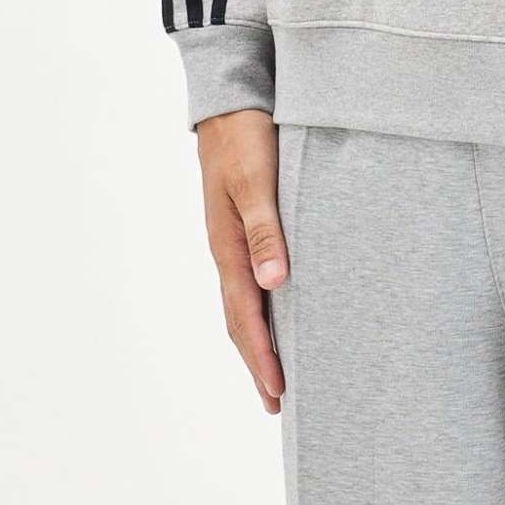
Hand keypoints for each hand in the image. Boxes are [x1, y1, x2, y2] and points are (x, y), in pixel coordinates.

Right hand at [196, 109, 289, 413]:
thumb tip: (275, 283)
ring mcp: (232, 238)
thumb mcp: (255, 180)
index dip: (262, 356)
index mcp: (228, 246)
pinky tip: (275, 309)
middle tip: (275, 402)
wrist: (229, 101)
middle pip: (240, 319)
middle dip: (257, 361)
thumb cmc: (244, 137)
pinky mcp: (242, 223)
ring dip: (257, 339)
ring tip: (275, 370)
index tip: (278, 392)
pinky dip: (260, 307)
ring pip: (243, 301)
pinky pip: (249, 278)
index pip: (245, 316)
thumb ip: (265, 229)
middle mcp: (227, 249)